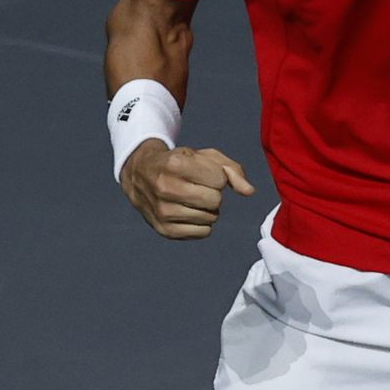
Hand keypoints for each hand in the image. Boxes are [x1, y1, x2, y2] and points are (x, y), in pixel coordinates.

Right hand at [119, 139, 256, 238]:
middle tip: (200, 187)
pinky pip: (203, 233)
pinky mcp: (164, 229)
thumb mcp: (203, 156)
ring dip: (208, 209)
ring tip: (193, 198)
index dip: (218, 176)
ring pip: (211, 218)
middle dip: (214, 193)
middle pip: (215, 201)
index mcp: (176, 164)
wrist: (140, 174)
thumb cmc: (179, 162)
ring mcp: (163, 211)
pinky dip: (203, 224)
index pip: (219, 180)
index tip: (205, 173)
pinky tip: (190, 211)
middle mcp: (166, 188)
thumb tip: (249, 191)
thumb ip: (232, 170)